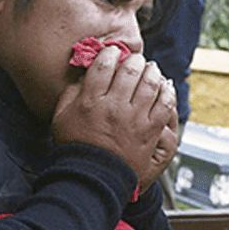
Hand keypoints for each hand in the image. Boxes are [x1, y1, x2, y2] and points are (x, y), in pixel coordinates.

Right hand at [52, 46, 176, 187]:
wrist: (94, 178)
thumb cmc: (76, 148)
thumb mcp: (61, 118)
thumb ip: (70, 94)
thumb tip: (82, 75)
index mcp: (91, 102)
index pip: (103, 66)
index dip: (109, 54)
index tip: (112, 52)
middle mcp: (114, 107)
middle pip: (130, 71)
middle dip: (134, 60)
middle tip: (135, 59)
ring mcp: (134, 119)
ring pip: (150, 84)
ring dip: (152, 72)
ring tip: (151, 69)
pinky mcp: (150, 131)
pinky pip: (165, 105)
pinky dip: (167, 93)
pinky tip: (165, 87)